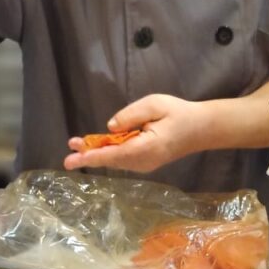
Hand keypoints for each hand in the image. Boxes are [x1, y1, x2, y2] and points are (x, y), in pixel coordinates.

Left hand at [63, 94, 208, 172]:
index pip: (116, 154)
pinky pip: (122, 158)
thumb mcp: (155, 104)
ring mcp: (144, 164)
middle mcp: (144, 161)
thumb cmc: (178, 113)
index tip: (77, 158)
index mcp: (147, 147)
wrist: (200, 129)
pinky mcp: (144, 162)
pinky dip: (107, 153)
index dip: (94, 155)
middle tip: (68, 155)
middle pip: (112, 160)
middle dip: (90, 155)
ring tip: (77, 145)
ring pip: (116, 160)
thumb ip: (131, 115)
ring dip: (96, 153)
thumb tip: (110, 127)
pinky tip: (96, 145)